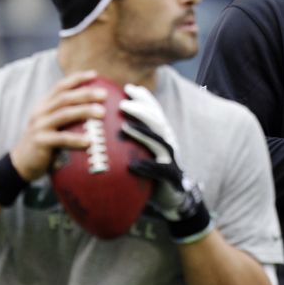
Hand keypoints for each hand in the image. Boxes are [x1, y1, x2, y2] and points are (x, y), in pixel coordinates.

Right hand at [8, 70, 104, 180]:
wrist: (22, 163)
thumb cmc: (45, 144)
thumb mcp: (54, 126)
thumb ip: (68, 118)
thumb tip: (97, 112)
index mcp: (45, 105)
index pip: (60, 86)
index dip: (77, 78)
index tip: (94, 74)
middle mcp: (41, 112)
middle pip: (65, 98)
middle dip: (85, 93)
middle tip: (104, 94)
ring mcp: (39, 126)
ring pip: (64, 114)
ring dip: (84, 111)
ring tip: (101, 113)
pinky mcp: (40, 141)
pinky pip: (60, 138)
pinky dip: (76, 139)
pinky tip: (89, 141)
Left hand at [119, 85, 210, 230]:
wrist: (173, 197)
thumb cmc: (152, 171)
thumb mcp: (143, 151)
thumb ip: (133, 137)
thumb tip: (109, 124)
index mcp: (162, 134)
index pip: (155, 111)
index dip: (144, 98)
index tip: (128, 88)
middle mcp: (168, 142)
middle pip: (158, 121)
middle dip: (142, 109)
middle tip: (122, 103)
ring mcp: (171, 159)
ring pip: (160, 142)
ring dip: (143, 133)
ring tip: (125, 127)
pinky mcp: (170, 176)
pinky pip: (159, 171)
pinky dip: (147, 167)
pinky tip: (133, 166)